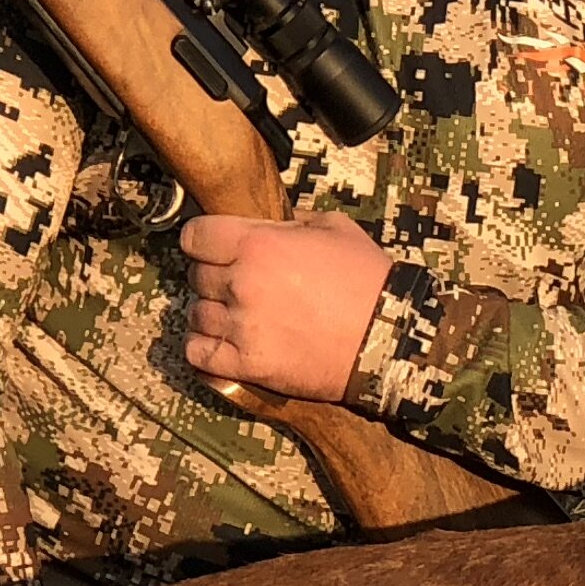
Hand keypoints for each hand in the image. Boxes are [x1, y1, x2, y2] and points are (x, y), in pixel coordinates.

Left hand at [178, 213, 392, 402]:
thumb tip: (268, 221)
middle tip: (242, 283)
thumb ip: (291, 220)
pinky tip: (224, 341)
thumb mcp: (335, 229)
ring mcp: (241, 326)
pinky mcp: (246, 364)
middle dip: (215, 276)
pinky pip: (197, 354)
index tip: (215, 248)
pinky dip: (205, 347)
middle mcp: (242, 283)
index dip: (204, 241)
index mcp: (259, 244)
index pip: (194, 236)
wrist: (390, 338)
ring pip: (196, 314)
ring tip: (238, 315)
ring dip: (212, 312)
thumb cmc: (367, 280)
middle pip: (196, 275)